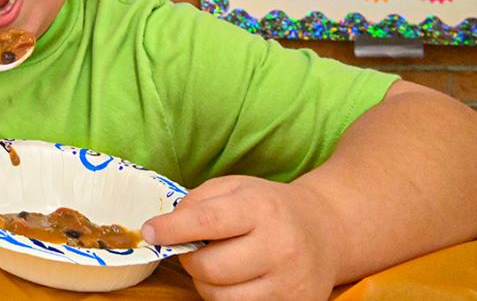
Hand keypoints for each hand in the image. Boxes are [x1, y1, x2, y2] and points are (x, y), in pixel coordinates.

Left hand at [143, 175, 337, 300]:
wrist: (326, 230)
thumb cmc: (270, 206)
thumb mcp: (236, 187)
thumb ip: (198, 201)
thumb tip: (165, 226)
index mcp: (261, 209)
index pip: (207, 221)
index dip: (172, 229)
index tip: (150, 232)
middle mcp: (280, 247)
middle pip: (211, 268)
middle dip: (190, 259)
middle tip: (193, 249)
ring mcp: (289, 282)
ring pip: (222, 297)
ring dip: (206, 283)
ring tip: (218, 264)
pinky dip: (228, 297)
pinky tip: (237, 279)